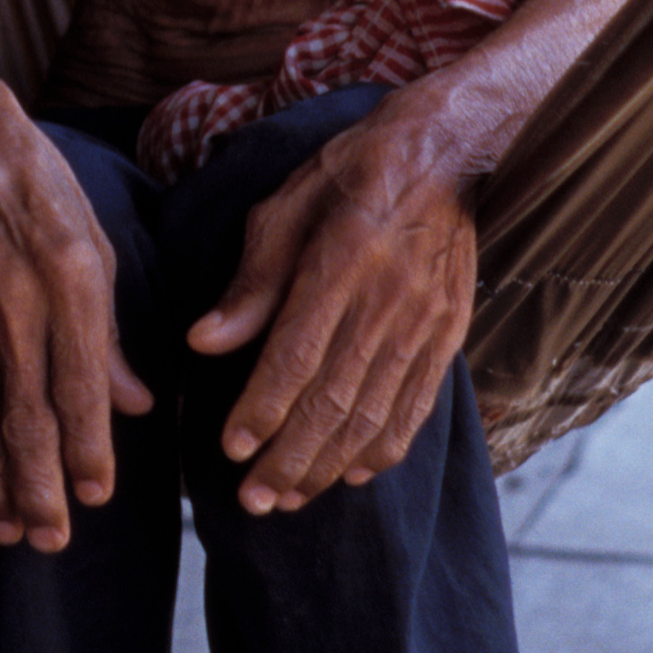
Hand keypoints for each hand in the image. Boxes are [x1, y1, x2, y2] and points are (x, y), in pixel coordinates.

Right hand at [0, 71, 153, 548]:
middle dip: (39, 487)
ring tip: (4, 528)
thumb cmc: (41, 186)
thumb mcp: (96, 242)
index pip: (81, 386)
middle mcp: (13, 297)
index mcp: (71, 279)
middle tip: (49, 542)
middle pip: (25, 414)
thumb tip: (136, 406)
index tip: (97, 497)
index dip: (88, 450)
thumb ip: (111, 332)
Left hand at [185, 103, 476, 511]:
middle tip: (253, 500)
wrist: (448, 152)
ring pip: (374, 414)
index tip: (230, 448)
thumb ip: (251, 281)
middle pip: (335, 399)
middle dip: (290, 458)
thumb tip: (203, 341)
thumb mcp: (287, 205)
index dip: (262, 409)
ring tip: (289, 498)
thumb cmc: (352, 172)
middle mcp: (388, 301)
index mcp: (342, 261)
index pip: (297, 355)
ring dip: (329, 465)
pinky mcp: (448, 336)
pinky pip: (416, 407)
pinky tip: (353, 475)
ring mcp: (425, 325)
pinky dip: (385, 448)